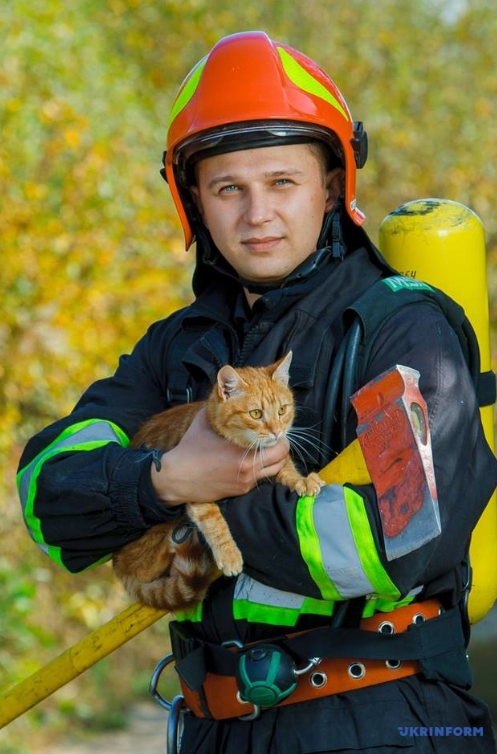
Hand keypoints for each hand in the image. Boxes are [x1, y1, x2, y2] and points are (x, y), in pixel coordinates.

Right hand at [151, 407, 289, 505]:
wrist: (176, 477)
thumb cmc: (190, 448)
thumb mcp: (206, 422)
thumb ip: (220, 406)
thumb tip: (226, 390)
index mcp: (242, 451)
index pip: (278, 445)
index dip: (279, 436)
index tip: (273, 430)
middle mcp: (247, 469)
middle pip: (281, 460)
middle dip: (280, 448)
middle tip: (272, 440)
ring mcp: (245, 482)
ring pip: (273, 472)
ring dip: (272, 461)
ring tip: (263, 450)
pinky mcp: (240, 491)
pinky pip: (259, 479)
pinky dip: (259, 469)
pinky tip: (248, 461)